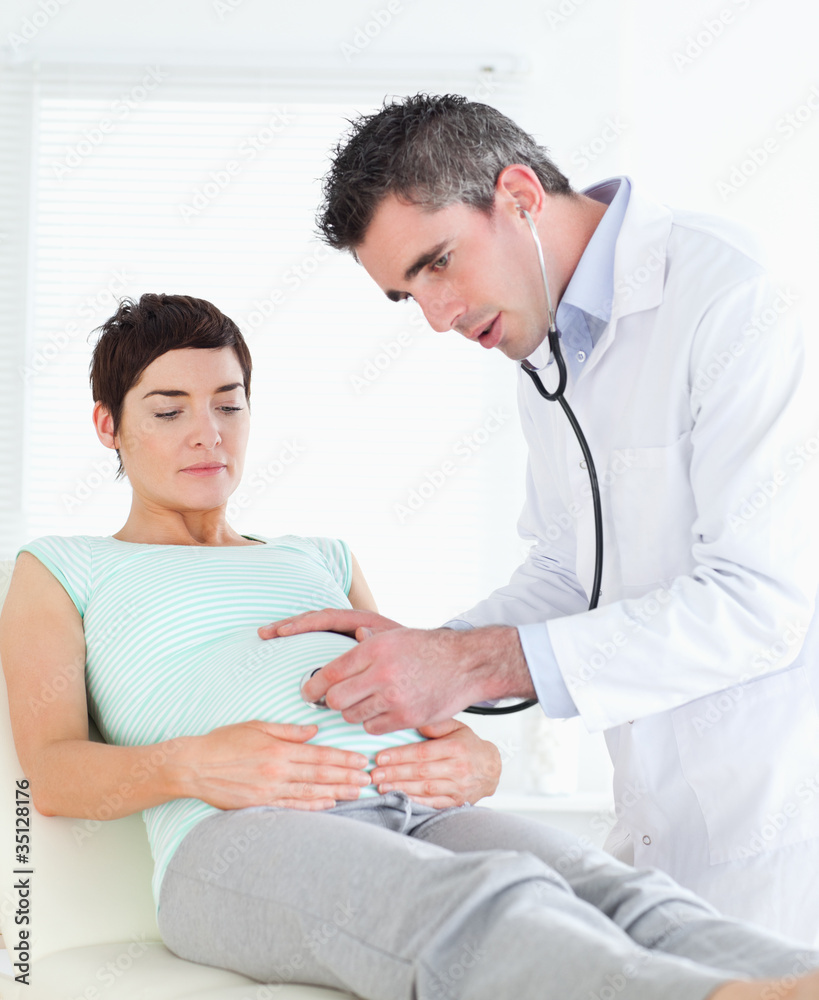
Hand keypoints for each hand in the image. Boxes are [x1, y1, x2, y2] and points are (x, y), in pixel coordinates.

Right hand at [175, 720, 370, 810]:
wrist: (194, 766)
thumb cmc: (224, 742)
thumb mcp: (256, 726)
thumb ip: (288, 730)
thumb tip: (314, 731)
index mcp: (279, 749)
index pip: (319, 754)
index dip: (342, 758)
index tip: (361, 760)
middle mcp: (278, 770)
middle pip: (320, 775)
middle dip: (346, 776)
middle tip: (368, 779)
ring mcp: (270, 790)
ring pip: (310, 792)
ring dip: (336, 792)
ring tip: (356, 793)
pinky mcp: (260, 804)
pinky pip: (292, 806)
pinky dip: (313, 806)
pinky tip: (329, 805)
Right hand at [259, 608, 402, 640]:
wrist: (427, 659)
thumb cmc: (412, 654)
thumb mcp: (397, 644)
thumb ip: (380, 638)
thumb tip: (360, 631)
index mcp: (363, 621)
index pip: (327, 618)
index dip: (303, 623)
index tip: (282, 631)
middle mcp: (352, 624)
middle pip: (314, 620)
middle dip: (288, 625)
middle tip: (264, 633)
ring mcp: (348, 633)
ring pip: (314, 628)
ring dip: (290, 631)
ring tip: (266, 636)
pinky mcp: (348, 645)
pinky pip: (320, 640)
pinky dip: (302, 642)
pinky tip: (286, 651)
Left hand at [300, 626, 535, 734]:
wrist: (465, 663)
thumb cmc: (427, 649)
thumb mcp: (394, 636)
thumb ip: (366, 644)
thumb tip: (341, 647)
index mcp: (375, 648)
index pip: (332, 672)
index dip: (314, 685)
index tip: (308, 691)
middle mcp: (382, 672)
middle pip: (336, 699)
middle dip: (331, 702)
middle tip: (333, 701)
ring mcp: (395, 697)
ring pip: (353, 715)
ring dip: (353, 712)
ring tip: (362, 704)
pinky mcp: (407, 717)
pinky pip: (374, 728)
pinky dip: (373, 723)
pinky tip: (380, 712)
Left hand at [370, 718, 501, 807]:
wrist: (492, 769)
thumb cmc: (470, 746)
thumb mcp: (457, 728)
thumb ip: (436, 725)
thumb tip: (414, 721)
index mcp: (456, 748)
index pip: (422, 752)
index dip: (399, 755)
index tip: (380, 757)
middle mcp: (458, 768)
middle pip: (420, 772)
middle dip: (394, 773)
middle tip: (374, 774)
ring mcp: (458, 787)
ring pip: (425, 788)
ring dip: (401, 788)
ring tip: (381, 787)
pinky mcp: (457, 801)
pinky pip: (433, 803)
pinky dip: (416, 801)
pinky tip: (401, 798)